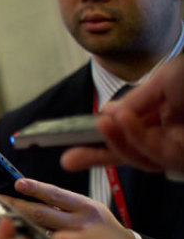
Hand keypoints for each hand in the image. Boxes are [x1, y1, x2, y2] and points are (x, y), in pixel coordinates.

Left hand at [0, 178, 127, 236]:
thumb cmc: (94, 227)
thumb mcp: (83, 208)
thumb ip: (58, 203)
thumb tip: (20, 191)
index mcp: (85, 206)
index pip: (56, 194)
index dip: (36, 188)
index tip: (17, 184)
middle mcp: (82, 225)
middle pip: (43, 215)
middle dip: (17, 208)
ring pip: (40, 237)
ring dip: (17, 232)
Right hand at [61, 54, 183, 172]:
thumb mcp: (162, 79)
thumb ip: (134, 100)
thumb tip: (106, 112)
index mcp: (163, 113)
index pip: (126, 129)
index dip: (102, 134)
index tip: (73, 136)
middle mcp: (168, 132)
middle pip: (127, 151)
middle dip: (95, 156)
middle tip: (67, 159)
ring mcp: (177, 147)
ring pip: (137, 156)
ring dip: (115, 141)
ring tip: (100, 122)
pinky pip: (154, 154)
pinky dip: (134, 137)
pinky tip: (122, 118)